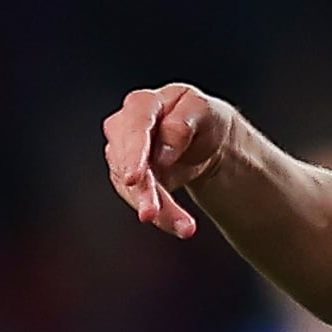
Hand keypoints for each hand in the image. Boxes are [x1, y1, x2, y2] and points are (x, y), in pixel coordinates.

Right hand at [103, 85, 232, 237]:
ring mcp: (125, 157)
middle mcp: (125, 129)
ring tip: (184, 226)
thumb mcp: (203, 110)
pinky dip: (164, 217)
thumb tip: (163, 151)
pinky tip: (182, 226)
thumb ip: (183, 123)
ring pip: (132, 190)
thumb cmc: (202, 117)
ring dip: (158, 211)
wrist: (206, 139)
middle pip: (125, 163)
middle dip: (141, 192)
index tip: (133, 179)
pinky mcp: (132, 182)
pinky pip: (142, 202)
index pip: (133, 128)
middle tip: (151, 214)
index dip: (132, 154)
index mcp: (142, 105)